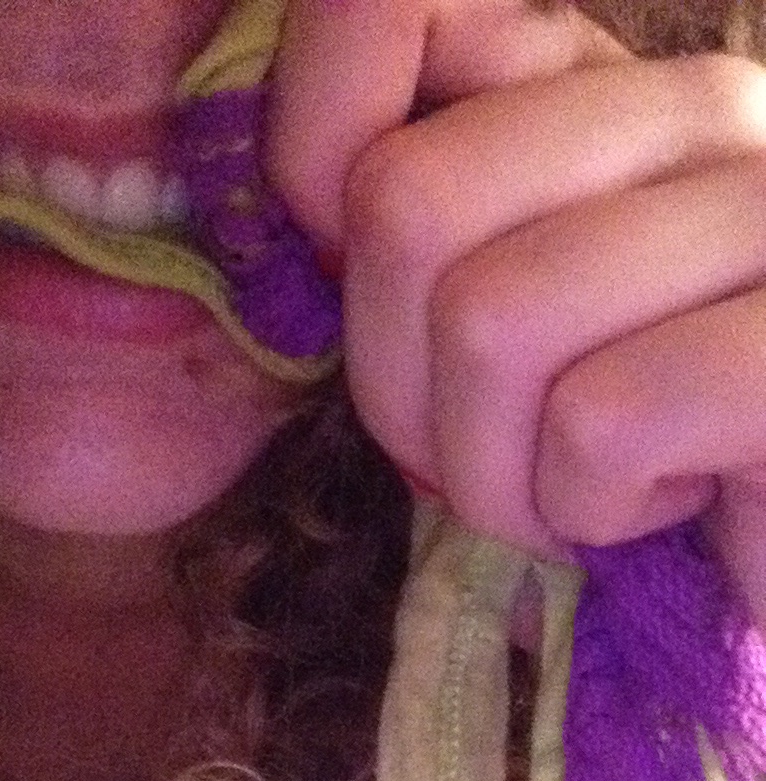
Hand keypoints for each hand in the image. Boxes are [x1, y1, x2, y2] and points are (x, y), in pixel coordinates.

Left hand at [269, 0, 765, 627]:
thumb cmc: (627, 451)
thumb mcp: (496, 324)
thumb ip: (413, 236)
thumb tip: (304, 217)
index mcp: (598, 83)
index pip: (383, 5)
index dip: (306, 153)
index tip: (356, 291)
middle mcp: (697, 109)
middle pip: (408, 204)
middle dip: (397, 391)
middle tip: (472, 456)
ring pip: (492, 325)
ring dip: (492, 476)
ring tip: (563, 496)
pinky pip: (600, 424)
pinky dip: (586, 509)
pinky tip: (652, 508)